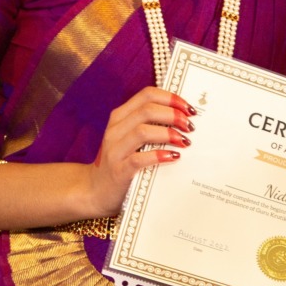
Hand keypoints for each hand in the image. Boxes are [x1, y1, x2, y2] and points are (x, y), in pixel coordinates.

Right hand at [83, 87, 195, 216]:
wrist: (96, 191)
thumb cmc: (121, 163)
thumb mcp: (130, 139)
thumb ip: (149, 126)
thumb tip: (183, 119)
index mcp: (120, 117)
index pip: (147, 95)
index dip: (171, 98)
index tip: (188, 108)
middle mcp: (115, 130)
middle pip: (147, 110)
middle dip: (173, 115)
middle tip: (190, 126)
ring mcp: (115, 150)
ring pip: (143, 131)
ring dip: (168, 133)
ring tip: (184, 141)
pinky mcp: (118, 170)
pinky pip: (139, 159)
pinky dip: (158, 156)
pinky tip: (173, 157)